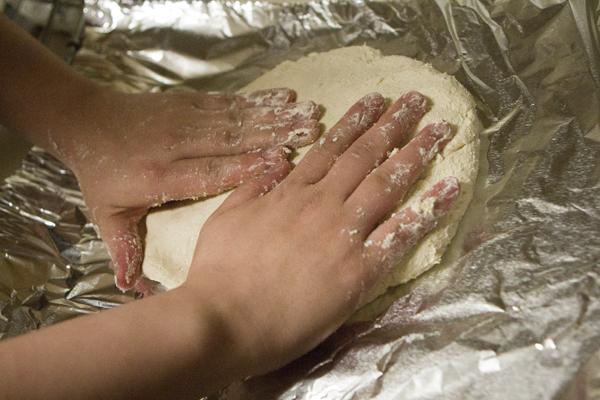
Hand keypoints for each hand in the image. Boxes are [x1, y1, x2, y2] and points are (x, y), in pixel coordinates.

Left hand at [52, 87, 320, 291]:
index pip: (208, 173)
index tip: (281, 164)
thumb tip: (130, 289)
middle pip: (232, 141)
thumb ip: (124, 248)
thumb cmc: (101, 174)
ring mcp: (185, 120)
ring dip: (276, 117)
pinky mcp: (189, 102)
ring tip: (310, 115)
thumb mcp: (107, 214)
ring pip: (236, 119)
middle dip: (274, 137)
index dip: (245, 168)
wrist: (85, 121)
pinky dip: (259, 101)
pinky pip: (228, 102)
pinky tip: (284, 98)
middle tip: (312, 133)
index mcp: (160, 176)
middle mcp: (177, 145)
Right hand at [182, 91, 459, 376]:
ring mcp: (343, 235)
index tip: (375, 101)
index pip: (330, 149)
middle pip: (364, 157)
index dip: (355, 122)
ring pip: (387, 184)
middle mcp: (321, 205)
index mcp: (290, 193)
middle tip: (417, 101)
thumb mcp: (225, 218)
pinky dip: (429, 210)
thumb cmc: (218, 273)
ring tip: (440, 130)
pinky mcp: (359, 270)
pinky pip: (401, 234)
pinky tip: (450, 189)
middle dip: (393, 124)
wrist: (224, 319)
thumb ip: (252, 187)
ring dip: (416, 153)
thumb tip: (275, 162)